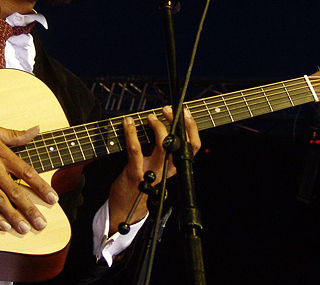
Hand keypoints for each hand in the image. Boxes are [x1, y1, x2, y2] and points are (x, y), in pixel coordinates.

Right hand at [0, 108, 57, 233]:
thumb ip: (17, 135)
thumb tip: (36, 130)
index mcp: (2, 153)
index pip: (27, 173)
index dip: (41, 187)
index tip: (53, 198)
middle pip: (16, 191)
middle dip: (30, 209)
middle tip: (41, 223)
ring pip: (0, 201)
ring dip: (13, 216)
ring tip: (25, 228)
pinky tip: (2, 225)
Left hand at [108, 106, 199, 234]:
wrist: (125, 210)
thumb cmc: (140, 184)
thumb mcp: (157, 169)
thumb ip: (162, 152)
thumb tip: (161, 124)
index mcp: (175, 168)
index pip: (193, 146)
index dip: (192, 128)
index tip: (185, 112)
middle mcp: (167, 170)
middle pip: (181, 143)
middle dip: (176, 122)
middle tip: (167, 110)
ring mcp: (152, 171)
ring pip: (162, 145)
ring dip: (157, 126)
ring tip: (150, 116)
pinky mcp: (136, 173)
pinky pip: (136, 149)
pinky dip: (132, 133)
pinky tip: (128, 123)